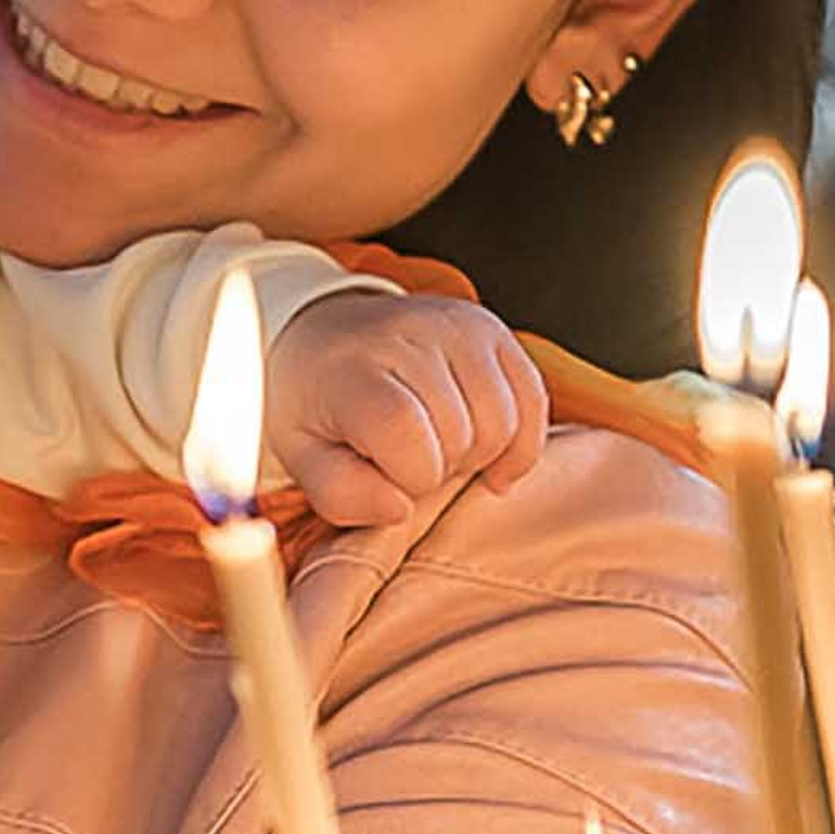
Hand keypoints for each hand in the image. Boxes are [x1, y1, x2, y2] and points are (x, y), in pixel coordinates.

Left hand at [266, 291, 548, 524]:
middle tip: (405, 459)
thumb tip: (400, 509)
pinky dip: (519, 440)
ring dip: (476, 454)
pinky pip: (533, 398)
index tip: (385, 474)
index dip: (409, 478)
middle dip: (439, 469)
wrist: (321, 334)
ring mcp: (458, 325)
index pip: (409, 438)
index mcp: (355, 368)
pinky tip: (490, 459)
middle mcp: (411, 335)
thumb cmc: (313, 403)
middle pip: (463, 436)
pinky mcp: (490, 328)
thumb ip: (341, 493)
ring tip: (436, 446)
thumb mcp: (301, 456)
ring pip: (504, 423)